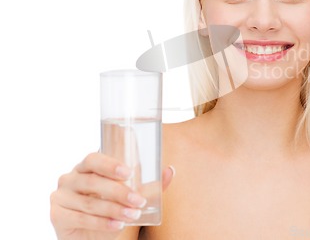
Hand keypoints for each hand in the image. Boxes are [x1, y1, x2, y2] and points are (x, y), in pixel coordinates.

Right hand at [50, 152, 174, 239]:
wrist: (93, 236)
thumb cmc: (111, 209)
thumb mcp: (130, 197)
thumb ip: (149, 186)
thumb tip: (170, 170)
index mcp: (86, 166)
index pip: (94, 159)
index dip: (110, 165)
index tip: (129, 172)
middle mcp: (70, 178)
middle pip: (93, 182)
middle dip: (119, 192)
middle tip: (138, 201)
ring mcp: (60, 196)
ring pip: (90, 202)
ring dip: (114, 210)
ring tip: (133, 216)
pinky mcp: (56, 215)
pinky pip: (80, 218)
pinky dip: (102, 223)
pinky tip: (117, 226)